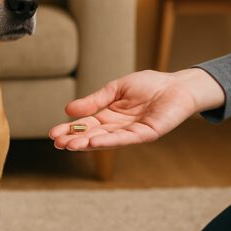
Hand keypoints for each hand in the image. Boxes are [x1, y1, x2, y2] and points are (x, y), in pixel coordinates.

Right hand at [48, 68, 224, 150]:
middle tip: (57, 143)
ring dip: (88, 143)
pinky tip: (94, 142)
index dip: (69, 129)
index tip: (53, 134)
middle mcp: (118, 127)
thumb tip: (67, 110)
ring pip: (106, 140)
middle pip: (92, 135)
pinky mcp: (146, 133)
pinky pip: (125, 139)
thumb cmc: (149, 85)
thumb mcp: (115, 89)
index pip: (86, 125)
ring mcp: (131, 132)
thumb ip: (94, 101)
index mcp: (109, 116)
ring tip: (70, 146)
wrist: (177, 85)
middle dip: (74, 139)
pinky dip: (109, 141)